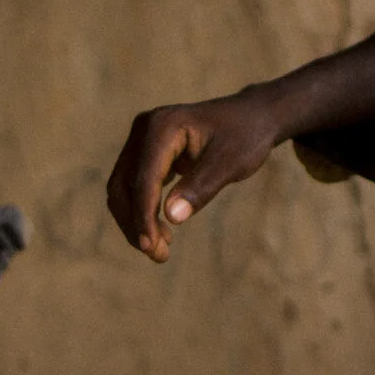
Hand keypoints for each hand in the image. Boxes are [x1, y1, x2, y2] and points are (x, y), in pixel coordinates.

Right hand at [105, 88, 285, 262]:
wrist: (251, 118)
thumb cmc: (245, 137)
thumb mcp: (230, 163)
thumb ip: (201, 187)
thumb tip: (172, 216)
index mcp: (163, 126)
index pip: (144, 178)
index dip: (144, 215)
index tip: (152, 247)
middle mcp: (145, 129)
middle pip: (124, 185)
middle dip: (136, 223)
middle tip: (159, 256)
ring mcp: (142, 140)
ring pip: (123, 188)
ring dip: (135, 221)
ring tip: (161, 250)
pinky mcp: (145, 152)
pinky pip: (133, 185)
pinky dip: (142, 211)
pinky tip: (162, 231)